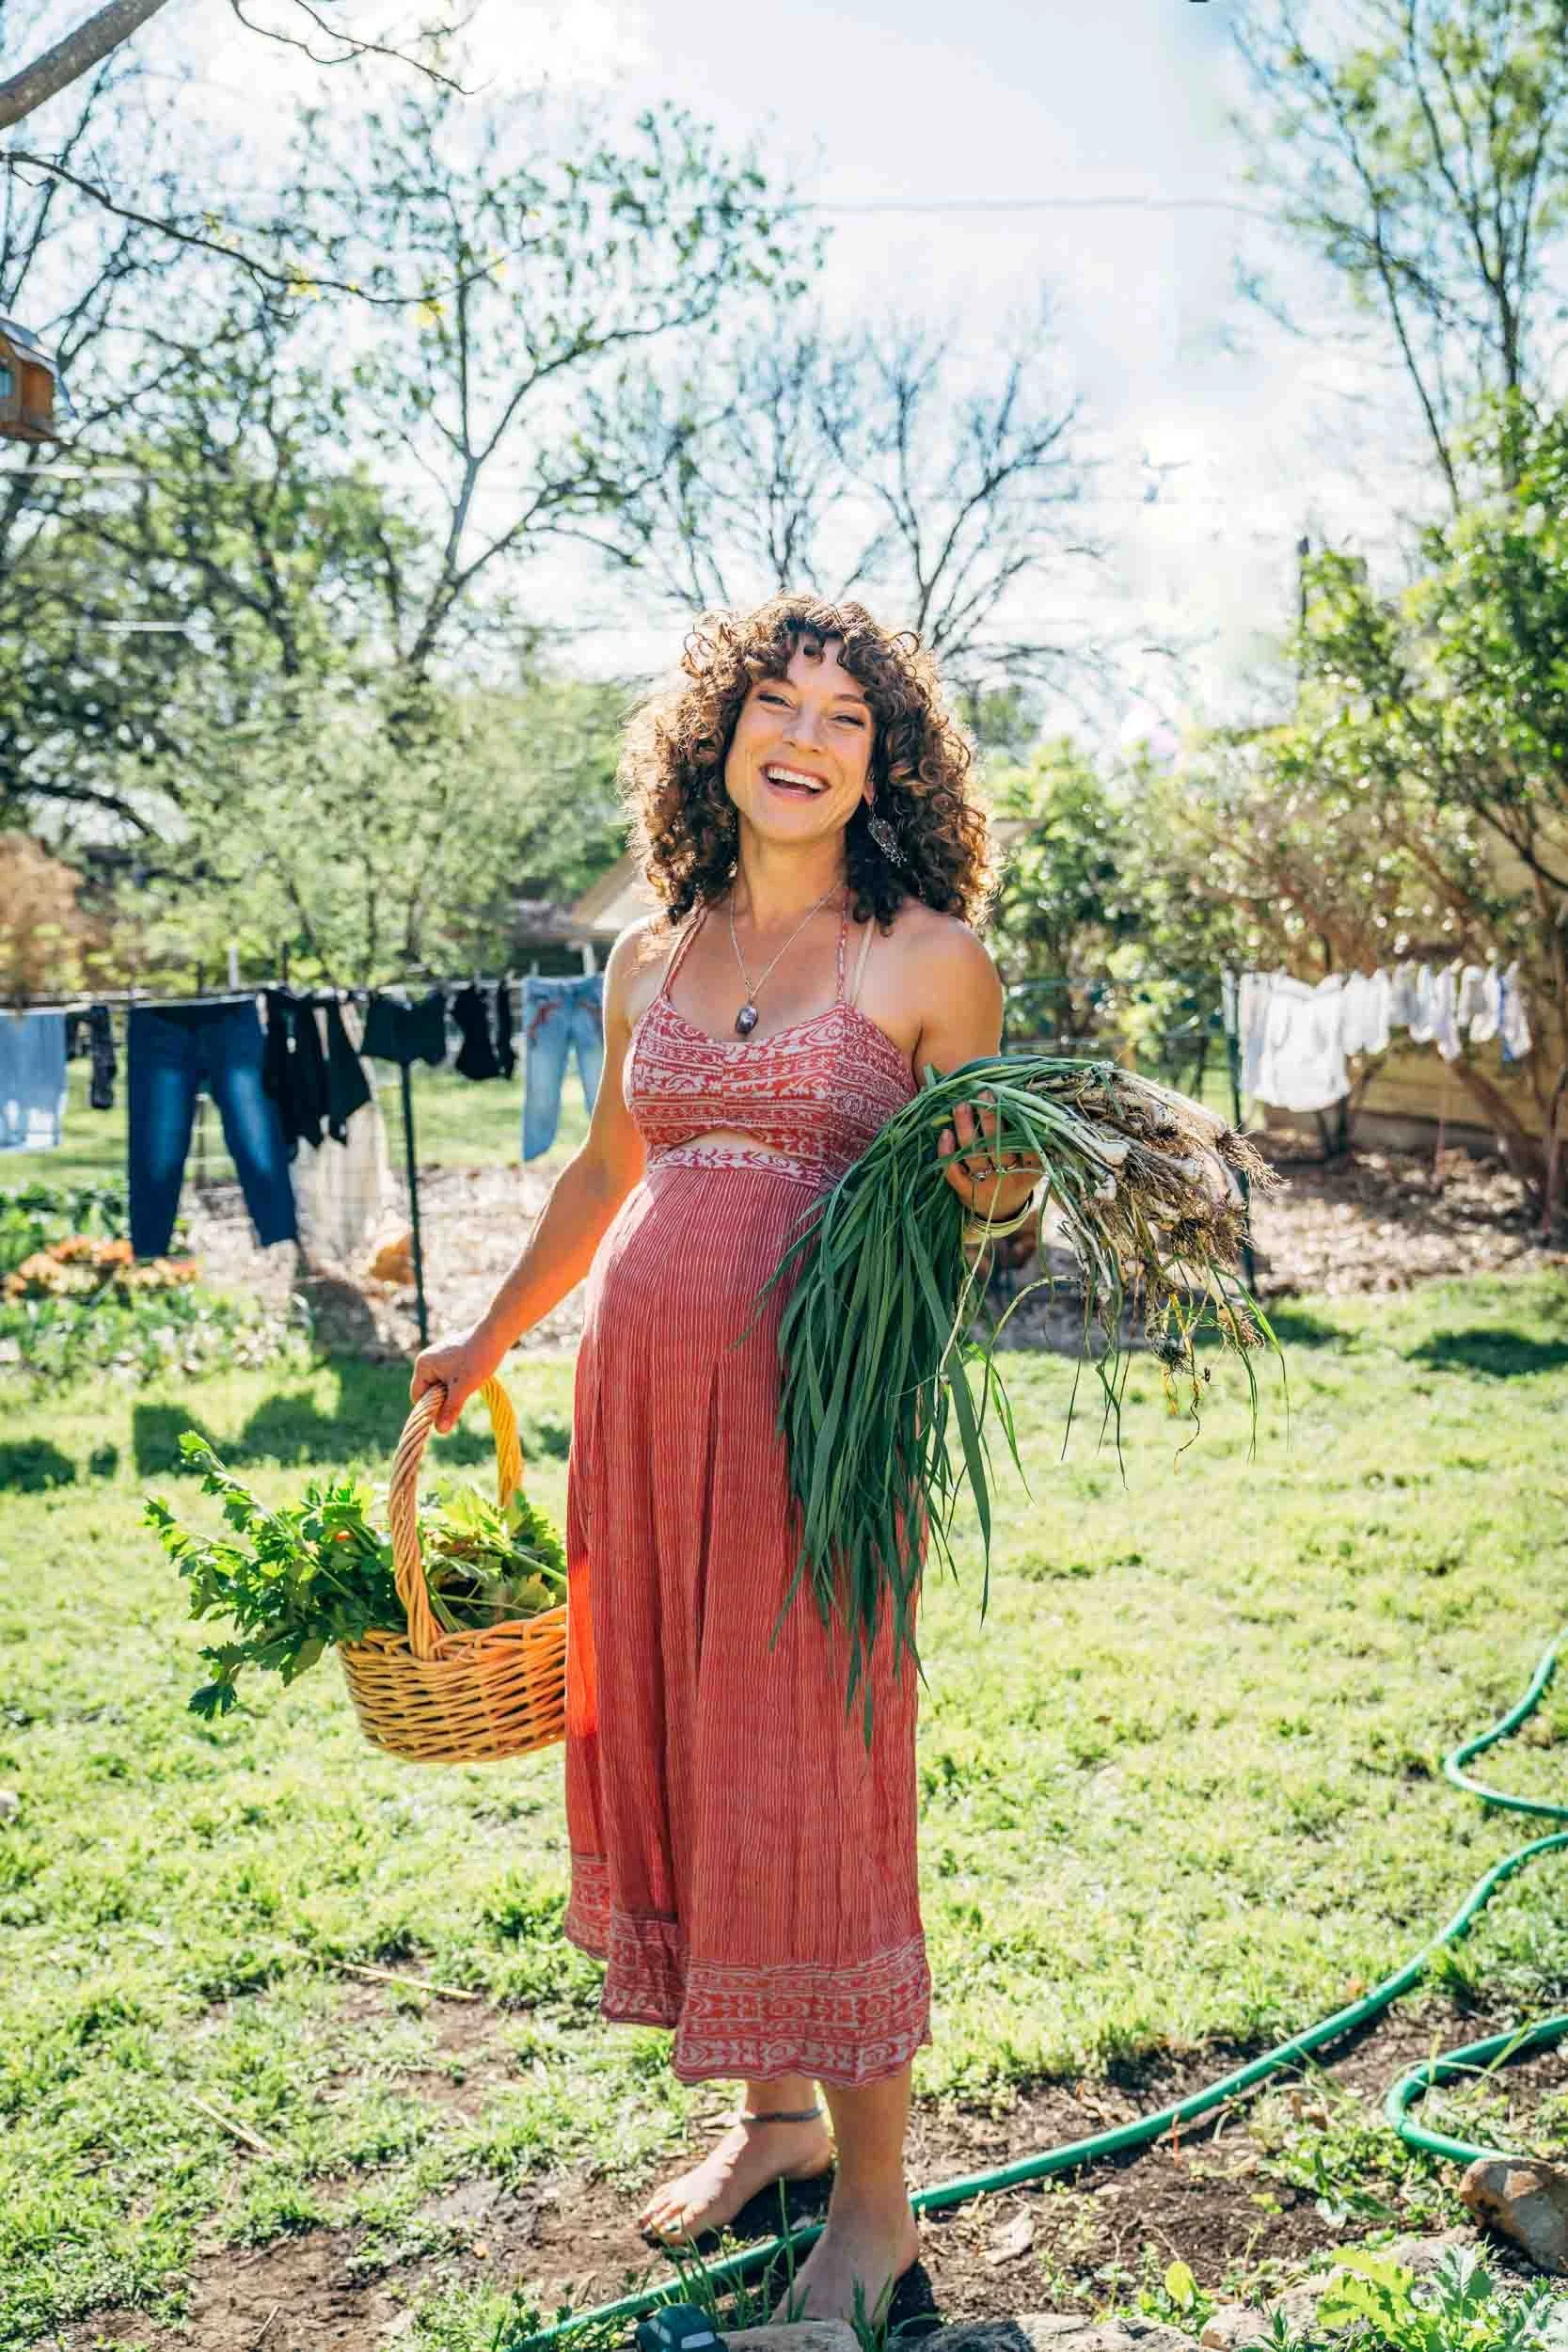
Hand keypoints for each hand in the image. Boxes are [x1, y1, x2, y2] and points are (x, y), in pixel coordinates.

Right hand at [410, 1325, 503, 1433]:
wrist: (496, 1335)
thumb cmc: (478, 1359)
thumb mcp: (463, 1388)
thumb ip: (450, 1409)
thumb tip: (440, 1431)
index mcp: (423, 1365)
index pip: (417, 1396)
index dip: (429, 1409)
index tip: (446, 1414)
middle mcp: (426, 1360)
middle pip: (428, 1391)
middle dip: (443, 1399)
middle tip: (461, 1397)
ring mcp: (438, 1357)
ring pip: (440, 1385)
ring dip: (452, 1392)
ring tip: (468, 1385)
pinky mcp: (449, 1356)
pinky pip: (447, 1377)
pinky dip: (457, 1383)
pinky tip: (471, 1378)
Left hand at [937, 1089, 1039, 1213]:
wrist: (1002, 1212)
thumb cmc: (1016, 1177)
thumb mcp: (1031, 1164)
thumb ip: (1029, 1141)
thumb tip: (1022, 1102)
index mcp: (1029, 1172)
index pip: (1029, 1150)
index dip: (1022, 1129)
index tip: (1014, 1104)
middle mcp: (1008, 1179)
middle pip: (998, 1147)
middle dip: (991, 1120)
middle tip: (984, 1094)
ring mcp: (986, 1186)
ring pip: (974, 1155)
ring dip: (966, 1129)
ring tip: (961, 1105)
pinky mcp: (966, 1192)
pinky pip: (954, 1172)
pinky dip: (948, 1152)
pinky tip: (945, 1133)